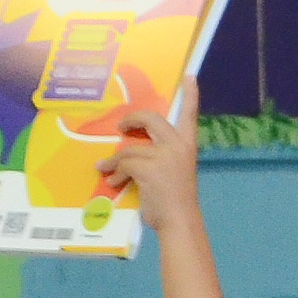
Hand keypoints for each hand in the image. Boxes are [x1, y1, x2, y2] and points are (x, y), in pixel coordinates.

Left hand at [95, 99, 200, 218]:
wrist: (179, 221)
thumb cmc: (176, 200)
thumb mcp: (173, 172)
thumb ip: (160, 158)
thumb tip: (130, 154)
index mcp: (188, 145)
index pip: (189, 114)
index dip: (190, 94)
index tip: (188, 76)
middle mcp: (178, 146)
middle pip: (151, 119)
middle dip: (132, 119)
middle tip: (121, 128)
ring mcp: (164, 156)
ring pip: (129, 148)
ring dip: (115, 160)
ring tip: (107, 169)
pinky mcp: (149, 168)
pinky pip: (124, 163)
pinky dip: (114, 173)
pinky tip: (112, 182)